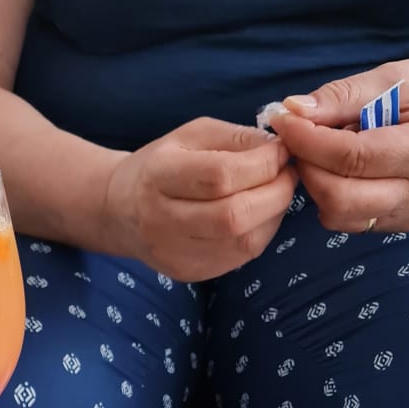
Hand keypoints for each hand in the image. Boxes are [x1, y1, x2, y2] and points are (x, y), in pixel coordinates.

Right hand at [103, 117, 298, 281]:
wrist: (120, 211)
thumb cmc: (162, 165)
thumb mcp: (192, 135)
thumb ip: (236, 138)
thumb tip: (281, 149)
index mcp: (159, 176)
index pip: (220, 176)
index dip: (263, 163)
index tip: (282, 151)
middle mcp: (162, 220)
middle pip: (233, 216)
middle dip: (276, 192)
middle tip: (288, 173)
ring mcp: (175, 253)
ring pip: (243, 241)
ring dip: (273, 214)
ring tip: (276, 192)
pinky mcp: (190, 272)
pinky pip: (241, 256)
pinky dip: (262, 232)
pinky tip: (259, 214)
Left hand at [269, 55, 408, 232]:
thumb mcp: (392, 77)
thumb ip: (341, 96)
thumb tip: (292, 110)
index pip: (352, 157)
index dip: (308, 141)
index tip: (284, 121)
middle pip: (340, 196)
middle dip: (308, 166)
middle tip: (298, 138)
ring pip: (338, 215)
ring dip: (316, 184)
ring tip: (323, 151)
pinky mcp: (397, 224)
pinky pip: (346, 221)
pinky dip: (330, 196)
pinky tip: (340, 170)